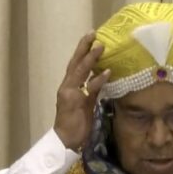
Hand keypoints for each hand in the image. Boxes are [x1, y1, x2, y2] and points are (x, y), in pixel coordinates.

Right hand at [53, 32, 110, 150]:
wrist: (65, 140)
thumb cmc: (75, 124)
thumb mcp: (86, 104)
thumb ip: (92, 90)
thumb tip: (101, 77)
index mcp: (69, 86)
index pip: (75, 64)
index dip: (82, 51)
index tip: (91, 37)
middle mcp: (67, 86)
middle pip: (75, 62)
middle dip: (83, 47)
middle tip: (92, 32)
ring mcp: (69, 93)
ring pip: (80, 71)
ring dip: (90, 58)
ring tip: (101, 46)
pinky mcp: (74, 101)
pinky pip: (88, 88)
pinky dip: (98, 79)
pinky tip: (107, 71)